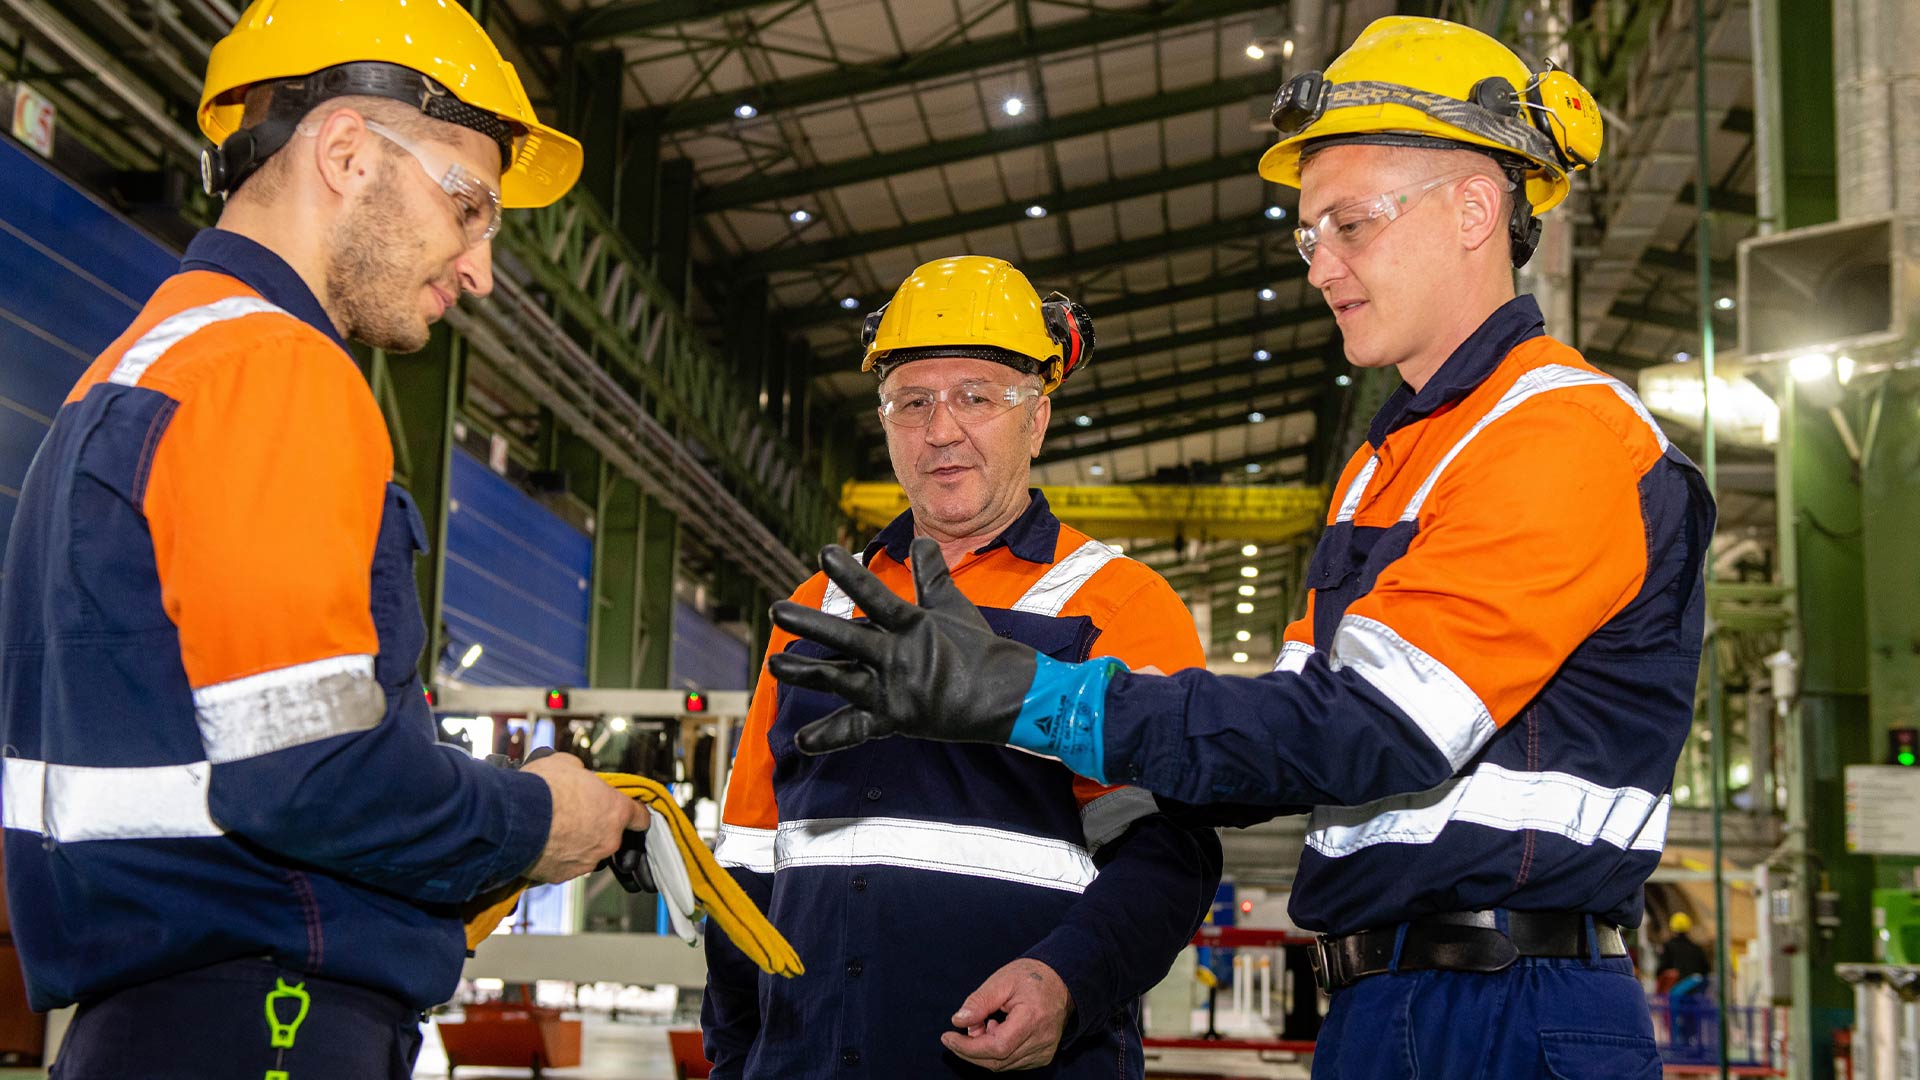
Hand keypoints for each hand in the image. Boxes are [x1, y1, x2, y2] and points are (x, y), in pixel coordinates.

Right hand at [523, 753, 648, 881]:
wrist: (511, 818)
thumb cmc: (542, 788)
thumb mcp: (566, 764)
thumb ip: (581, 773)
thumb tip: (577, 773)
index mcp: (616, 811)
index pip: (640, 817)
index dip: (633, 813)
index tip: (629, 813)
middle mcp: (607, 840)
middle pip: (610, 835)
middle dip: (595, 826)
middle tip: (573, 814)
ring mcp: (586, 861)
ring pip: (587, 852)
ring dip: (575, 843)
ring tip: (553, 829)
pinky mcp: (562, 875)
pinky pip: (564, 865)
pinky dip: (555, 857)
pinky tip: (540, 843)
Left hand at [767, 538, 1036, 753]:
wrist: (1007, 695)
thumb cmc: (980, 648)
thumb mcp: (954, 606)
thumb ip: (931, 574)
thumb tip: (922, 539)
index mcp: (912, 626)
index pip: (875, 595)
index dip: (850, 575)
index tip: (824, 552)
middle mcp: (897, 657)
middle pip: (845, 638)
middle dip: (809, 625)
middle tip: (776, 610)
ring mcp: (894, 690)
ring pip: (839, 680)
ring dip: (805, 673)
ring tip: (773, 666)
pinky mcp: (895, 720)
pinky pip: (856, 731)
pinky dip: (828, 737)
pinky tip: (800, 741)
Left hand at [941, 958, 1073, 1071]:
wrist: (1061, 982)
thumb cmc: (1031, 977)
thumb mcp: (1002, 980)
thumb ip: (979, 1001)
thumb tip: (958, 1021)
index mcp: (1033, 1019)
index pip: (997, 1047)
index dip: (968, 1047)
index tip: (948, 1036)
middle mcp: (1042, 1041)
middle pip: (997, 1060)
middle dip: (970, 1049)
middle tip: (959, 1031)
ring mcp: (1044, 1052)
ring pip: (1002, 1065)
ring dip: (982, 1050)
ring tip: (983, 1024)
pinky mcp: (1043, 1057)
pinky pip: (1011, 1062)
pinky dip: (996, 1052)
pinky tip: (996, 1031)